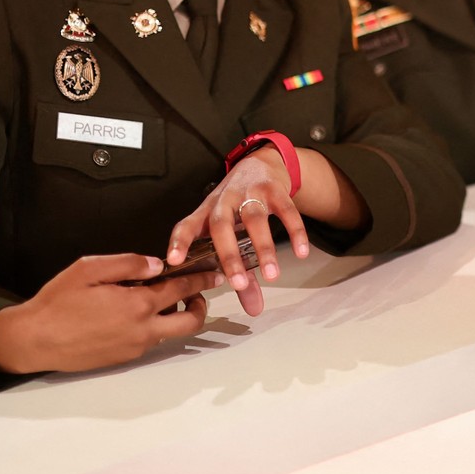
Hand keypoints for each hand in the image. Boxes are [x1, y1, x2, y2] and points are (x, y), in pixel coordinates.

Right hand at [0, 254, 219, 374]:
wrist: (32, 340)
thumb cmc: (57, 302)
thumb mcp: (89, 269)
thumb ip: (128, 263)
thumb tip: (157, 264)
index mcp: (138, 304)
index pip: (182, 289)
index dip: (201, 279)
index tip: (215, 273)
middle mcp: (143, 330)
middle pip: (191, 321)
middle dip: (200, 305)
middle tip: (195, 292)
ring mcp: (135, 347)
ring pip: (170, 333)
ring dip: (175, 316)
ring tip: (160, 299)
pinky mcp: (123, 358)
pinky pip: (149, 341)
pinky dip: (152, 326)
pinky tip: (133, 314)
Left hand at [164, 146, 309, 316]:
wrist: (261, 164)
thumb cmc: (239, 206)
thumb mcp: (234, 233)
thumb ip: (242, 272)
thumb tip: (255, 309)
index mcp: (207, 212)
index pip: (187, 225)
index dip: (179, 242)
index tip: (174, 262)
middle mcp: (224, 201)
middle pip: (221, 225)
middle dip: (229, 256)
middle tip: (238, 283)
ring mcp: (250, 193)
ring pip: (254, 219)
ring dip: (264, 247)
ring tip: (273, 274)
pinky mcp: (275, 189)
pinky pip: (286, 211)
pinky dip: (295, 232)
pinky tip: (300, 253)